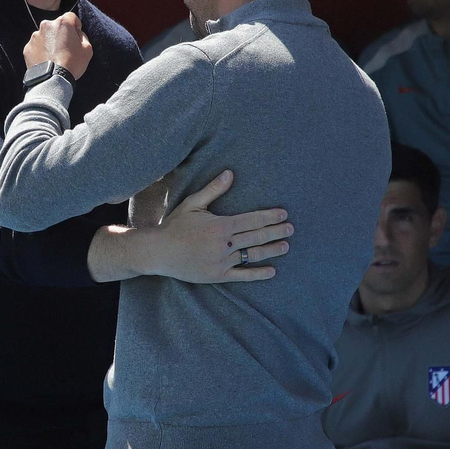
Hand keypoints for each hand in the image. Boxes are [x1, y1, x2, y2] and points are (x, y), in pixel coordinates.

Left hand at [22, 12, 92, 79]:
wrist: (52, 79)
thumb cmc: (72, 64)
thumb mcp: (87, 49)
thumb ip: (82, 36)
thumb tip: (76, 33)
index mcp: (63, 23)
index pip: (71, 17)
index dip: (75, 25)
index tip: (76, 34)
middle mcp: (46, 25)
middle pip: (56, 26)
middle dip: (61, 34)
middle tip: (65, 48)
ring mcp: (35, 36)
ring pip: (45, 35)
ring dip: (50, 42)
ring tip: (54, 56)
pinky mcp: (27, 47)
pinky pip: (36, 46)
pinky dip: (41, 51)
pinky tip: (46, 60)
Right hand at [146, 171, 291, 283]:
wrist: (158, 252)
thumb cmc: (175, 226)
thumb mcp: (193, 204)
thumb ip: (213, 189)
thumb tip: (230, 173)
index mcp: (221, 226)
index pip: (252, 220)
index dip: (270, 217)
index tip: (283, 214)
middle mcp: (225, 244)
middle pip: (257, 237)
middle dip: (276, 232)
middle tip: (291, 228)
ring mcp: (222, 261)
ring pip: (252, 255)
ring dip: (271, 250)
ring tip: (285, 246)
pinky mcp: (218, 275)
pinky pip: (242, 275)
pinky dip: (258, 274)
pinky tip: (272, 271)